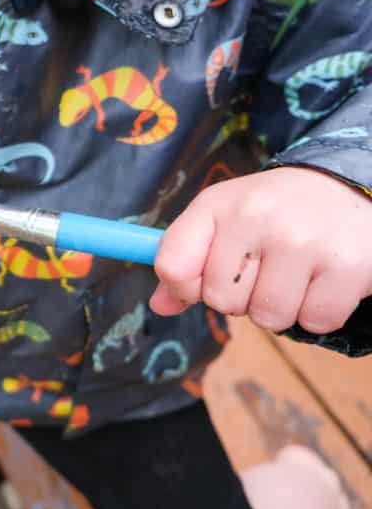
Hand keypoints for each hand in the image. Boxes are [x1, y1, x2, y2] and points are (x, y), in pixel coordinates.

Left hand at [150, 166, 371, 333]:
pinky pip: (315, 322)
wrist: (349, 187)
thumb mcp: (223, 220)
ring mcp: (303, 241)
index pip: (172, 265)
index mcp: (217, 204)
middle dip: (242, 296)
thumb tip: (160, 305)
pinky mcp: (348, 266)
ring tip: (295, 274)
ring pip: (268, 318)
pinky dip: (319, 312)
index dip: (185, 287)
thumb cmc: (275, 211)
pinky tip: (324, 279)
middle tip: (267, 266)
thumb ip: (186, 261)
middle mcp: (256, 216)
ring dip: (281, 308)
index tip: (205, 279)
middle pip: (221, 301)